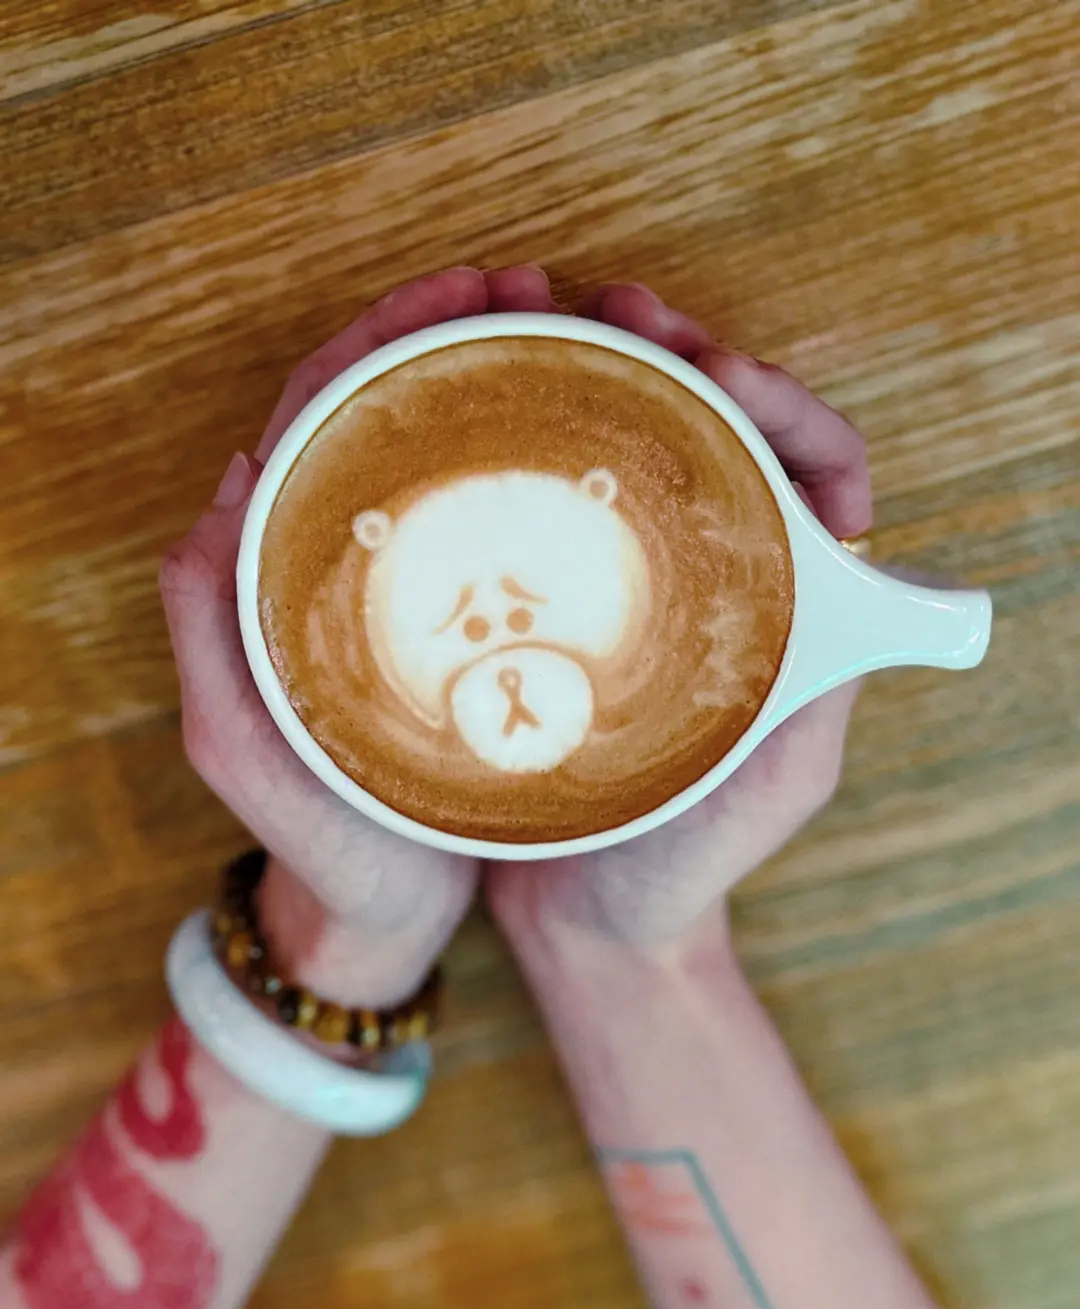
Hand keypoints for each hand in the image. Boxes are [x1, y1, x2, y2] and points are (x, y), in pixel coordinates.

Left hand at [161, 267, 544, 1002]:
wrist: (388, 915)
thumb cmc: (324, 846)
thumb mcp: (241, 750)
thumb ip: (209, 634)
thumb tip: (224, 494)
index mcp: (295, 570)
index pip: (328, 414)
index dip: (388, 339)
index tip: (466, 292)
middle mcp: (363, 559)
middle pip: (405, 410)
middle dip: (468, 331)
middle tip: (551, 291)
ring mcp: (430, 589)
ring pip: (468, 453)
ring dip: (525, 378)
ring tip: (602, 334)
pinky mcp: (490, 626)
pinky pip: (519, 522)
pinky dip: (558, 463)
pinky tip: (613, 437)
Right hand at [484, 272, 872, 947]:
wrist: (591, 923)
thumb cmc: (685, 863)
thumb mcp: (773, 779)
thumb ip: (820, 689)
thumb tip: (879, 589)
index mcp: (792, 605)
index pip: (814, 464)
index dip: (774, 398)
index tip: (712, 367)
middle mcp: (721, 578)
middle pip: (720, 429)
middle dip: (676, 353)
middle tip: (613, 310)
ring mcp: (638, 584)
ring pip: (637, 445)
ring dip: (599, 373)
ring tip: (540, 324)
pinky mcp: (563, 601)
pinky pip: (559, 497)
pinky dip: (534, 439)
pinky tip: (488, 408)